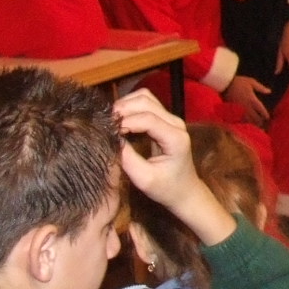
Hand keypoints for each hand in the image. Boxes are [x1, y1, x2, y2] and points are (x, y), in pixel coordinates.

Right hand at [113, 91, 237, 245]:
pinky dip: (130, 105)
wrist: (184, 190)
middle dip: (122, 109)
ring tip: (111, 121)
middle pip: (145, 102)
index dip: (125, 122)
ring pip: (145, 98)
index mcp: (175, 138)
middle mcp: (176, 123)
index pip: (147, 119)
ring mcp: (172, 118)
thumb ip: (128, 159)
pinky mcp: (165, 118)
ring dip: (125, 105)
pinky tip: (120, 119)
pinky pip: (146, 102)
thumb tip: (110, 138)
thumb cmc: (166, 188)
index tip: (107, 131)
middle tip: (104, 123)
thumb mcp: (144, 179)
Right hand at [223, 74, 270, 126]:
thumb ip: (260, 87)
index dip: (265, 115)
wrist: (224, 84)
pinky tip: (245, 123)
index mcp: (252, 99)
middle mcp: (247, 106)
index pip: (261, 110)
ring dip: (253, 123)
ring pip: (248, 121)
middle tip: (262, 123)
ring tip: (255, 125)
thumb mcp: (251, 82)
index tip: (267, 117)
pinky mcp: (233, 111)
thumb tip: (269, 91)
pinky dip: (244, 123)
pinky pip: (240, 120)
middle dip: (260, 121)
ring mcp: (240, 110)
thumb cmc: (238, 82)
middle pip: (256, 118)